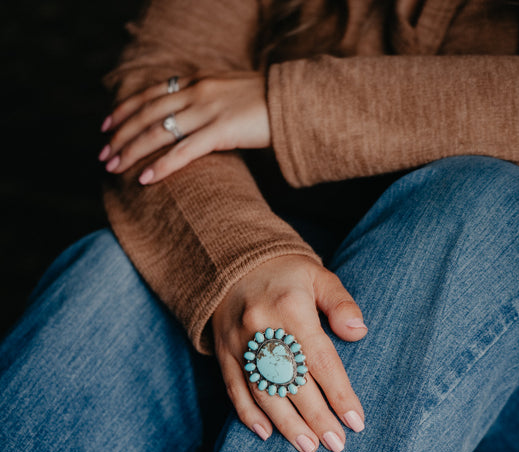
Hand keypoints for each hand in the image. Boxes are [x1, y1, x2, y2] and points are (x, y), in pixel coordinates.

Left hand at [98, 72, 270, 183]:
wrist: (292, 101)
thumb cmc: (263, 104)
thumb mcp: (227, 94)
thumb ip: (204, 102)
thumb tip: (187, 121)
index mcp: (196, 82)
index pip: (149, 94)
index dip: (123, 109)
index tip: (105, 125)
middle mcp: (196, 92)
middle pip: (146, 113)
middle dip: (120, 135)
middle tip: (103, 155)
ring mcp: (207, 111)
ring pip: (158, 131)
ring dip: (132, 150)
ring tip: (114, 168)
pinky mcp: (221, 131)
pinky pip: (183, 151)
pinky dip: (162, 166)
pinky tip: (145, 179)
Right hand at [211, 255, 366, 451]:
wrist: (231, 264)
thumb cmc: (286, 275)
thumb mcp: (318, 276)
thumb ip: (340, 303)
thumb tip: (358, 331)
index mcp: (290, 309)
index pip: (320, 360)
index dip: (339, 393)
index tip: (356, 420)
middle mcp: (262, 329)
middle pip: (292, 382)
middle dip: (317, 417)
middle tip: (337, 444)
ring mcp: (239, 344)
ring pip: (263, 392)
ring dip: (286, 423)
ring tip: (308, 446)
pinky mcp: (223, 353)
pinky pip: (234, 389)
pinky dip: (248, 415)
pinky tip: (266, 434)